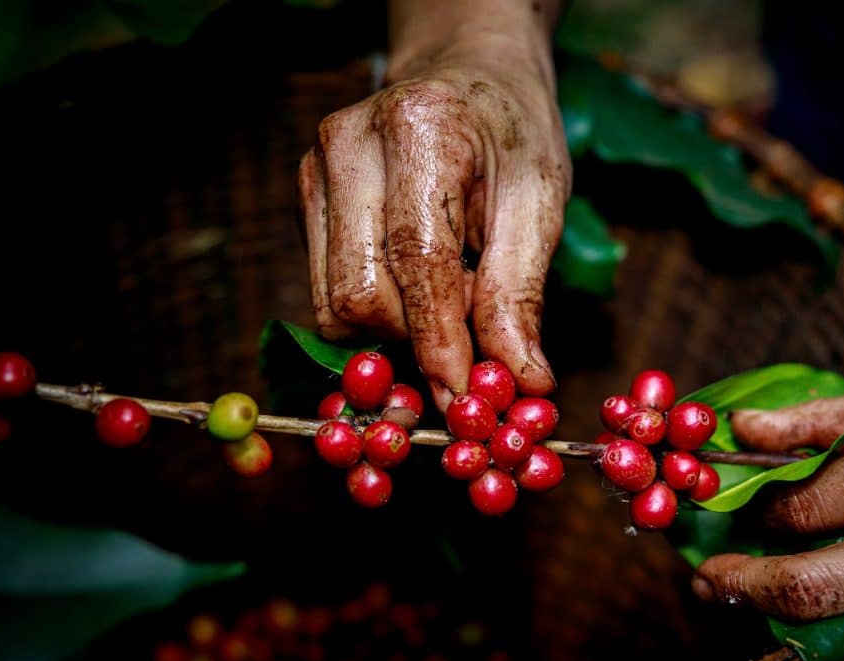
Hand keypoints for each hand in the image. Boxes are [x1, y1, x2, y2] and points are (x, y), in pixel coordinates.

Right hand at [298, 2, 569, 410]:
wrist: (468, 78)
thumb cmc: (511, 138)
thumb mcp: (540, 204)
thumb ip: (520, 294)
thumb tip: (521, 382)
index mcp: (421, 129)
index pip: (416, 258)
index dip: (439, 340)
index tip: (464, 398)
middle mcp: (349, 144)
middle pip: (360, 292)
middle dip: (418, 337)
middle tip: (474, 327)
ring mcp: (315, 169)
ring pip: (334, 303)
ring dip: (396, 328)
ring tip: (449, 292)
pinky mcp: (304, 196)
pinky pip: (328, 290)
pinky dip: (377, 309)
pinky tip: (416, 280)